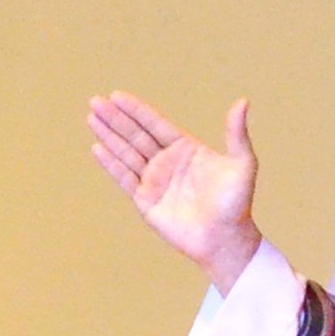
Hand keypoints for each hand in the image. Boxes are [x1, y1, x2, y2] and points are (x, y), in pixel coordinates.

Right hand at [90, 91, 264, 291]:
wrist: (224, 240)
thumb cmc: (237, 204)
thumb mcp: (242, 164)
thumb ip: (236, 133)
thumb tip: (243, 101)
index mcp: (186, 149)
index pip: (155, 124)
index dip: (136, 110)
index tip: (117, 95)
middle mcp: (167, 162)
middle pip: (136, 135)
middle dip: (115, 119)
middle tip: (95, 101)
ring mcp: (155, 181)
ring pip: (126, 153)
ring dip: (109, 136)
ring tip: (92, 117)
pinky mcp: (146, 201)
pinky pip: (125, 178)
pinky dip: (111, 164)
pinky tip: (98, 148)